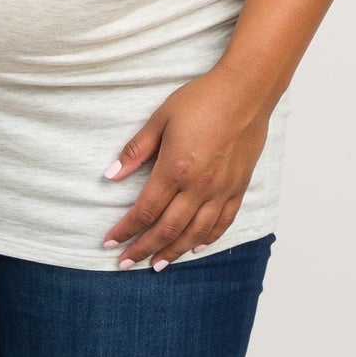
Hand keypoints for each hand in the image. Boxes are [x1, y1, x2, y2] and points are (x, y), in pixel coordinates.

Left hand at [100, 66, 271, 268]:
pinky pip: (222, 222)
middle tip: (125, 263)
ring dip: (173, 252)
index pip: (144, 211)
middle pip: (167, 230)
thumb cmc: (202, 100)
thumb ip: (136, 151)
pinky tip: (196, 247)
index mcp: (175, 169)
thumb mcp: (160, 119)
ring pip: (195, 234)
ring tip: (156, 265)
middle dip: (143, 249)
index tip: (109, 242)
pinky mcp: (239, 187)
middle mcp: (199, 186)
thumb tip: (111, 175)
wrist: (246, 91)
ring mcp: (222, 190)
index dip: (125, 230)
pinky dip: (207, 239)